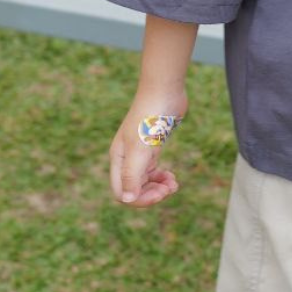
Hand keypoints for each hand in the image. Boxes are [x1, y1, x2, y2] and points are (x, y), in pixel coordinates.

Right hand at [108, 91, 187, 207]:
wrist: (164, 91)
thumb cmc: (150, 118)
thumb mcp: (140, 149)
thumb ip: (132, 174)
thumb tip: (126, 200)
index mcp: (118, 159)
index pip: (122, 192)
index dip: (140, 199)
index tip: (159, 194)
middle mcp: (126, 158)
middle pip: (134, 188)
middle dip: (152, 194)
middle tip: (169, 190)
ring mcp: (139, 152)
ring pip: (145, 181)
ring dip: (159, 187)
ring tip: (174, 184)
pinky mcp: (152, 147)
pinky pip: (154, 171)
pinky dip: (162, 177)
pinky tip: (171, 177)